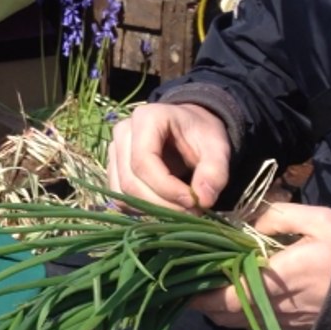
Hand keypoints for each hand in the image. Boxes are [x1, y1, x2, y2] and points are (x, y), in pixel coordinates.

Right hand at [107, 103, 230, 210]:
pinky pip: (120, 198)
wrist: (188, 128)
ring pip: (122, 193)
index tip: (194, 202)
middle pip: (130, 180)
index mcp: (146, 118)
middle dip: (161, 204)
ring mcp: (114, 151)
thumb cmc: (201, 134)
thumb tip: (203, 200)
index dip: (166, 188)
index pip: (143, 161)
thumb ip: (215, 171)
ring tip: (182, 210)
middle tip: (193, 211)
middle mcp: (123, 132)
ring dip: (151, 210)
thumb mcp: (217, 147)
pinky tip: (166, 207)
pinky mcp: (113, 168)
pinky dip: (142, 209)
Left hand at [189, 203, 330, 329]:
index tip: (180, 277)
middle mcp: (277, 307)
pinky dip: (241, 314)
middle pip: (225, 314)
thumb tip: (244, 219)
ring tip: (207, 285)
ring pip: (239, 323)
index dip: (199, 292)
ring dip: (219, 308)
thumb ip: (277, 215)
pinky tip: (237, 294)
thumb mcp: (318, 220)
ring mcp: (286, 323)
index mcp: (279, 279)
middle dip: (202, 300)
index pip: (226, 295)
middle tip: (189, 278)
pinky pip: (258, 326)